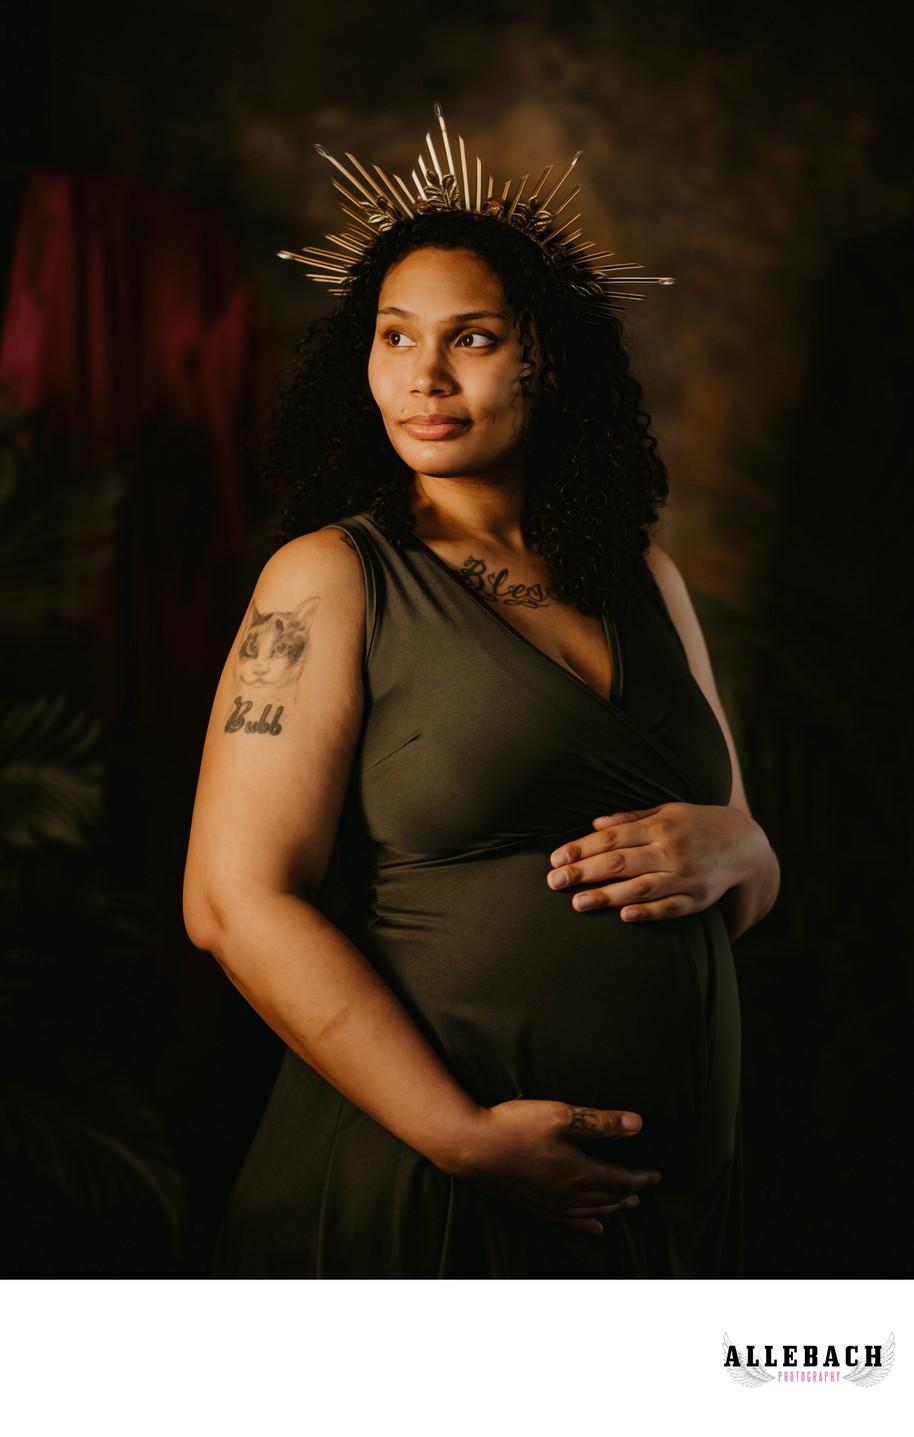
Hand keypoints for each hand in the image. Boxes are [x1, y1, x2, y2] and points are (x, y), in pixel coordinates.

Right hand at [450, 1099, 660, 1234]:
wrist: (470, 1146)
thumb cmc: (513, 1126)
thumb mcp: (560, 1114)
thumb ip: (600, 1122)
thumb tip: (637, 1125)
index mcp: (578, 1170)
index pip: (619, 1179)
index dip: (640, 1178)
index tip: (656, 1175)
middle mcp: (566, 1192)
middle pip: (607, 1198)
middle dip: (629, 1194)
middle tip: (644, 1189)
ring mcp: (548, 1201)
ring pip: (589, 1211)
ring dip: (611, 1208)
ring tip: (625, 1206)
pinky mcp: (531, 1204)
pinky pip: (566, 1220)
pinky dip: (584, 1223)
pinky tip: (592, 1226)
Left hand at [547, 802, 763, 921]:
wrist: (744, 843)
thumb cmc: (695, 824)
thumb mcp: (666, 811)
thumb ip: (630, 818)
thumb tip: (595, 824)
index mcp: (659, 825)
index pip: (611, 838)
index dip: (581, 848)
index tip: (556, 859)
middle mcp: (671, 850)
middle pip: (620, 862)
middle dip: (584, 872)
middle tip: (554, 882)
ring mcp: (686, 875)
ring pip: (641, 887)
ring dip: (607, 896)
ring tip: (578, 903)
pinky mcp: (698, 898)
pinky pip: (671, 908)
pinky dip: (648, 912)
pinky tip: (623, 916)